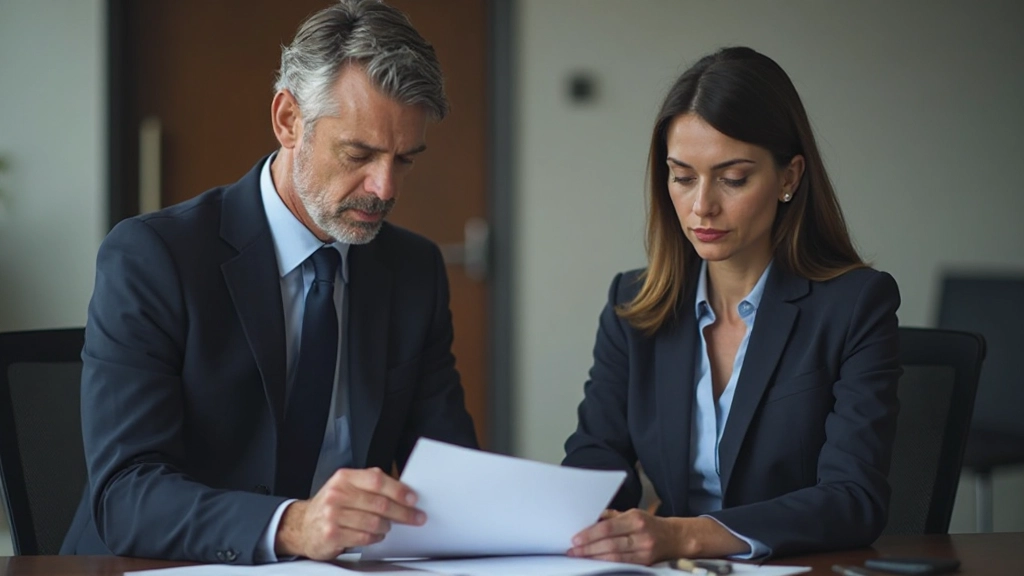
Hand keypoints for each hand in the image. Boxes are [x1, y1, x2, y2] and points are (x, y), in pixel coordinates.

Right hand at [274, 467, 424, 559]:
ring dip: (387, 526)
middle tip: (416, 517)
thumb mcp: (346, 486)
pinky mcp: (332, 534)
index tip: (413, 498)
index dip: (398, 490)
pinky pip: (364, 537)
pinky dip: (375, 537)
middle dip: (403, 512)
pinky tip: (376, 534)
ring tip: (388, 526)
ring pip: (374, 522)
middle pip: (380, 503)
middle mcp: (337, 494)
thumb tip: (402, 489)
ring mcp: (333, 515)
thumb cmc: (331, 505)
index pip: (377, 480)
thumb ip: (370, 484)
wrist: (302, 525)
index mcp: (344, 478)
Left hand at [567, 509, 679, 564]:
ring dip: (594, 558)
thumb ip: (612, 517)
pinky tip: (596, 562)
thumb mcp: (633, 513)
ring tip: (580, 557)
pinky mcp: (645, 562)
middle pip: (609, 543)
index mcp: (636, 519)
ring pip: (614, 556)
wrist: (674, 537)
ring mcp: (644, 550)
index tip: (576, 539)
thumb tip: (591, 520)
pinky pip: (622, 564)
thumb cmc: (649, 524)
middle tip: (573, 551)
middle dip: (588, 548)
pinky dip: (607, 564)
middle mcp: (641, 535)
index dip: (590, 534)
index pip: (608, 527)